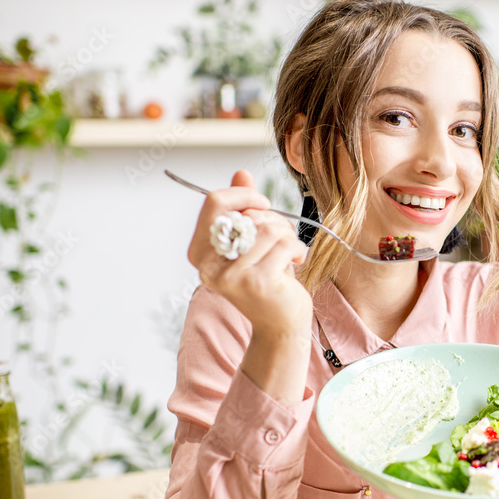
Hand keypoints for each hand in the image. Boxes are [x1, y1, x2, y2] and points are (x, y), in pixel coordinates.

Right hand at [188, 171, 311, 338]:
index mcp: (200, 253)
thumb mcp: (252, 242)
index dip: (243, 196)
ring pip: (270, 229)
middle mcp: (209, 266)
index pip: (214, 203)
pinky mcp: (258, 282)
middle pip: (247, 215)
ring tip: (289, 254)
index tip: (263, 204)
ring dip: (289, 237)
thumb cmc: (267, 279)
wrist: (281, 325)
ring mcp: (232, 276)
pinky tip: (296, 264)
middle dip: (273, 220)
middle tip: (283, 239)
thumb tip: (241, 173)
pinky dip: (299, 250)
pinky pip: (285, 244)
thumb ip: (243, 209)